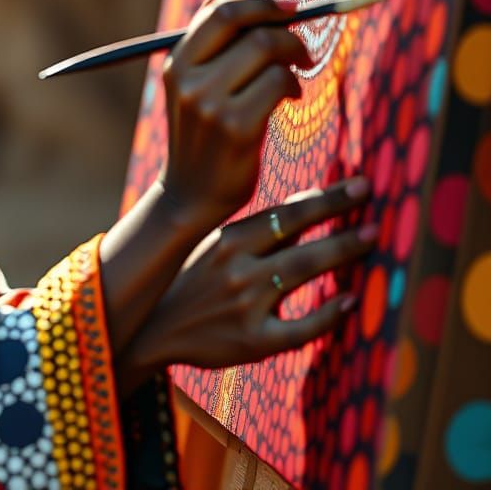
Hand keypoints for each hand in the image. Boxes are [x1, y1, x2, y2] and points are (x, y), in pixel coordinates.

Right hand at [116, 176, 373, 391]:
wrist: (154, 327)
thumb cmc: (190, 280)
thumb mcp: (214, 245)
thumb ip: (258, 231)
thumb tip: (307, 203)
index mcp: (226, 239)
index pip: (284, 213)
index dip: (323, 198)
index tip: (356, 184)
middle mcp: (236, 267)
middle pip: (296, 236)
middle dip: (337, 215)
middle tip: (370, 197)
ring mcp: (245, 304)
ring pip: (301, 272)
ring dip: (340, 251)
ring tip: (370, 237)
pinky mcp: (253, 341)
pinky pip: (300, 328)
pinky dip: (328, 314)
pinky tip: (351, 302)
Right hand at [160, 0, 311, 229]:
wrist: (191, 194)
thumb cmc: (203, 133)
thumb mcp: (194, 83)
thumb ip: (212, 39)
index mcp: (177, 63)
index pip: (220, 13)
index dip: (261, 3)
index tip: (291, 7)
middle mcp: (188, 79)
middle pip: (249, 29)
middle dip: (286, 31)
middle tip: (301, 48)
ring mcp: (210, 103)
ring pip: (267, 53)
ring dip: (292, 60)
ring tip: (293, 78)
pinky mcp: (236, 127)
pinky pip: (278, 83)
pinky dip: (292, 84)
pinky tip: (289, 98)